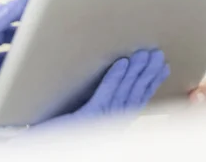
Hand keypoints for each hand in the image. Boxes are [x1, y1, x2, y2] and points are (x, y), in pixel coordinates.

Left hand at [31, 49, 169, 132]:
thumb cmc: (59, 137)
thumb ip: (97, 107)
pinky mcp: (89, 115)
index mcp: (113, 122)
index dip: (151, 83)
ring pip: (125, 90)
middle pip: (136, 93)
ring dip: (137, 71)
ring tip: (144, 54)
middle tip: (158, 54)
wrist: (44, 151)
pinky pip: (106, 92)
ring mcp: (103, 119)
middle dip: (148, 73)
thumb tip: (110, 87)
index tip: (161, 67)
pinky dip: (115, 77)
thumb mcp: (84, 120)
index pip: (137, 100)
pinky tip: (122, 63)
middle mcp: (113, 122)